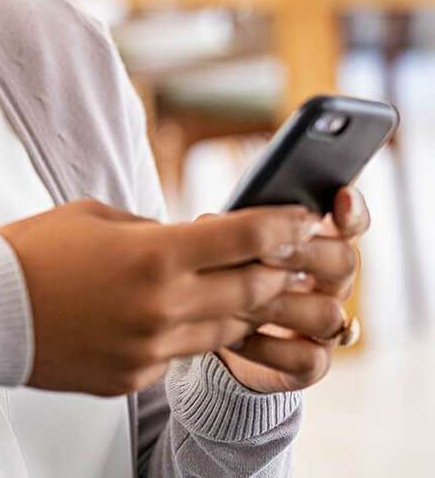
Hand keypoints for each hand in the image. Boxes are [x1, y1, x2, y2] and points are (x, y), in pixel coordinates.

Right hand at [0, 197, 319, 397]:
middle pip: (249, 290)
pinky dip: (185, 333)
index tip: (301, 219)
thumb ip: (151, 229)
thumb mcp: (96, 216)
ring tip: (231, 283)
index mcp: (154, 254)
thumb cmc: (33, 251)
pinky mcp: (134, 378)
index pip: (243, 238)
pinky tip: (163, 313)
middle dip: (275, 269)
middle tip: (283, 254)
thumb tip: (184, 238)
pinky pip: (179, 355)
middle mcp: (162, 306)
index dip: (281, 226)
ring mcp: (151, 349)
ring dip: (236, 305)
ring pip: (223, 330)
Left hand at [211, 185, 370, 392]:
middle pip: (345, 262)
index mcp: (315, 241)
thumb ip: (230, 228)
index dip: (351, 210)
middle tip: (265, 250)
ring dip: (280, 304)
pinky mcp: (310, 363)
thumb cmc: (221, 270)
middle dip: (303, 253)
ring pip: (330, 314)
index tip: (340, 196)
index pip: (350, 221)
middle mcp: (330, 282)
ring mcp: (325, 324)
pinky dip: (268, 346)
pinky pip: (306, 357)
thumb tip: (212, 223)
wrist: (208, 331)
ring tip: (237, 299)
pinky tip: (235, 337)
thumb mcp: (223, 242)